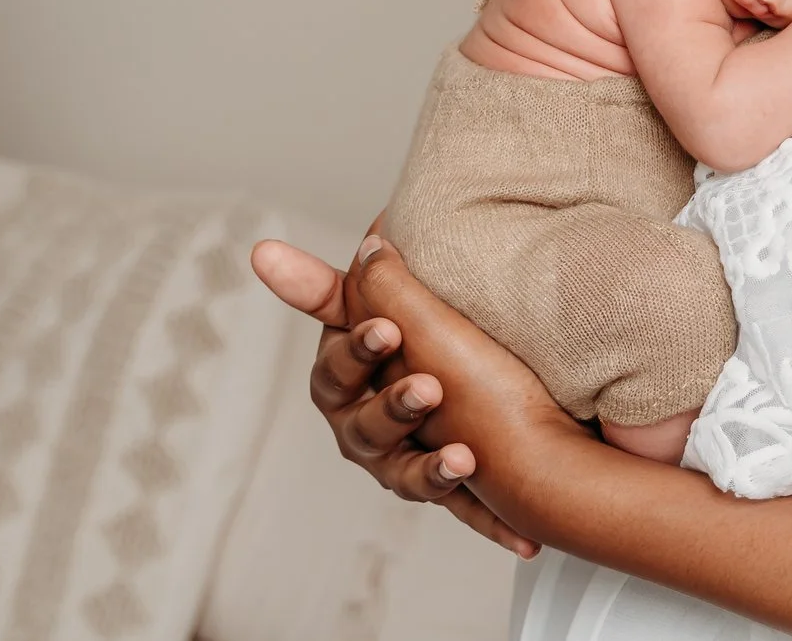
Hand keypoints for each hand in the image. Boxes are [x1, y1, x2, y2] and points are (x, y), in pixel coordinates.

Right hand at [250, 233, 542, 558]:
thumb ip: (331, 287)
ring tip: (463, 455)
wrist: (461, 383)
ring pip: (407, 476)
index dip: (358, 352)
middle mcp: (364, 431)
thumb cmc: (405, 337)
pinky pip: (468, 511)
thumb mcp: (373, 309)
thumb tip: (266, 250)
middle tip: (428, 385)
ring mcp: (402, 464)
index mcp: (343, 383)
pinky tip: (524, 541)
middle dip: (395, 407)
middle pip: (367, 428)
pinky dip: (493, 523)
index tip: (388, 327)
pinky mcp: (449, 490)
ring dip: (433, 469)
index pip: (337, 371)